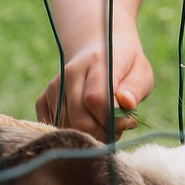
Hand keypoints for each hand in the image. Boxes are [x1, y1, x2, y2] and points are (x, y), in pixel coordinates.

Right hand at [36, 35, 154, 138]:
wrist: (98, 50)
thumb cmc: (125, 67)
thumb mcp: (141, 72)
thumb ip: (135, 88)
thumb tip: (127, 103)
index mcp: (96, 63)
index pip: (97, 100)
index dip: (113, 121)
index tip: (128, 122)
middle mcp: (70, 74)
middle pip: (80, 121)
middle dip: (103, 133)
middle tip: (116, 129)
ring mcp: (54, 87)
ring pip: (67, 128)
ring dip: (89, 135)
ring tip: (103, 123)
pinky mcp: (43, 99)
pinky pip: (54, 128)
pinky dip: (72, 133)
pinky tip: (87, 122)